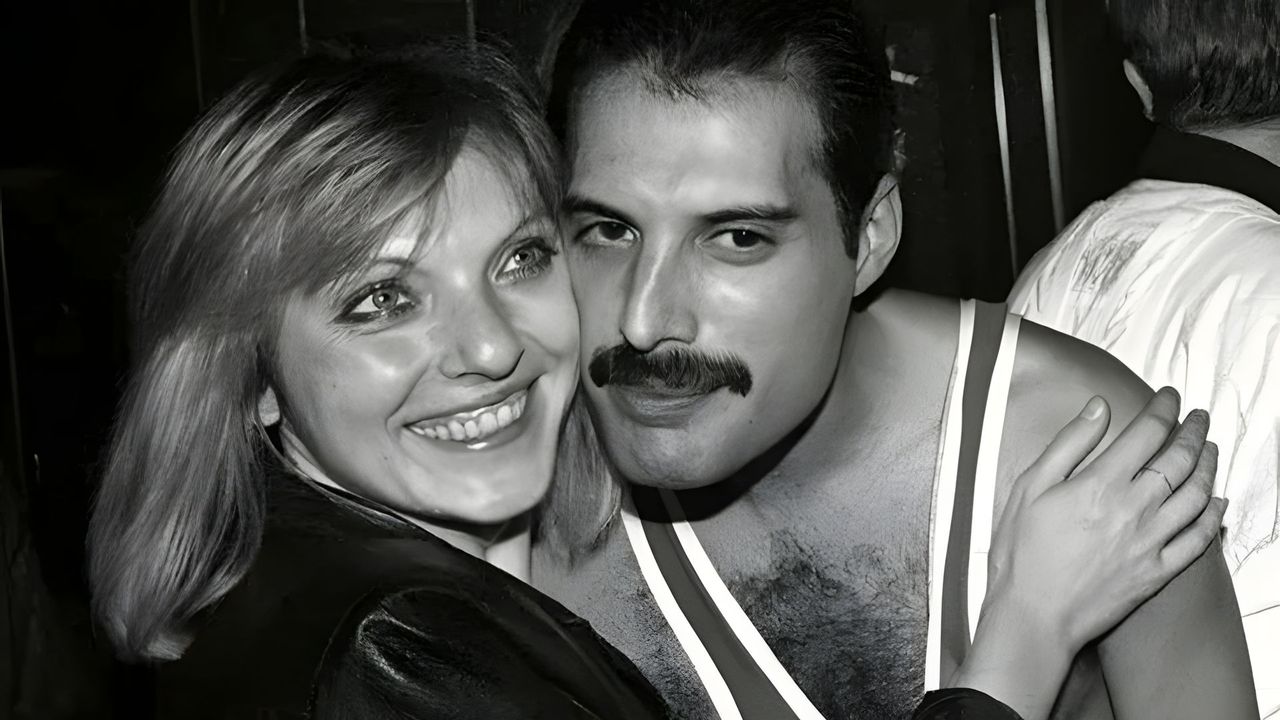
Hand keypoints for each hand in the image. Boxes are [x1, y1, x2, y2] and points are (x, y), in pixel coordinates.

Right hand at [950, 387, 1226, 719]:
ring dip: (1209, 467)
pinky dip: (1213, 518)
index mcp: (1101, 483)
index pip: (1147, 434)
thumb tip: (1099, 407)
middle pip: (1180, 461)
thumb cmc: (1022, 552)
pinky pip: (1198, 540)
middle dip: (1194, 432)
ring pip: (1197, 496)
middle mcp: (1135, 508)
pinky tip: (1217, 504)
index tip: (1170, 397)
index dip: (1163, 410)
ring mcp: (1151, 542)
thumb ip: (1069, 444)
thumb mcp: (1029, 487)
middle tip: (1199, 417)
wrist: (1034, 615)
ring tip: (1211, 450)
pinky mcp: (1158, 571)